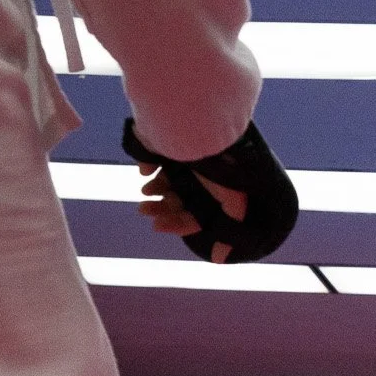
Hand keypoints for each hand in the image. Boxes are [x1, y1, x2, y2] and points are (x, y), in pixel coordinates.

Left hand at [121, 118, 298, 263]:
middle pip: (183, 197)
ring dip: (155, 189)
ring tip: (143, 194)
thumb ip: (230, 228)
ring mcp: (191, 154)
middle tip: (143, 211)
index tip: (157, 227)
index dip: (180, 223)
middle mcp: (207, 173)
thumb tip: (220, 260)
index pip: (201, 212)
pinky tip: (145, 169)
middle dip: (162, 207)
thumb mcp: (232, 199)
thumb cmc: (222, 159)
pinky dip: (151, 163)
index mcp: (222, 187)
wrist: (204, 116)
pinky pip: (161, 153)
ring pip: (171, 178)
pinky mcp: (176, 136)